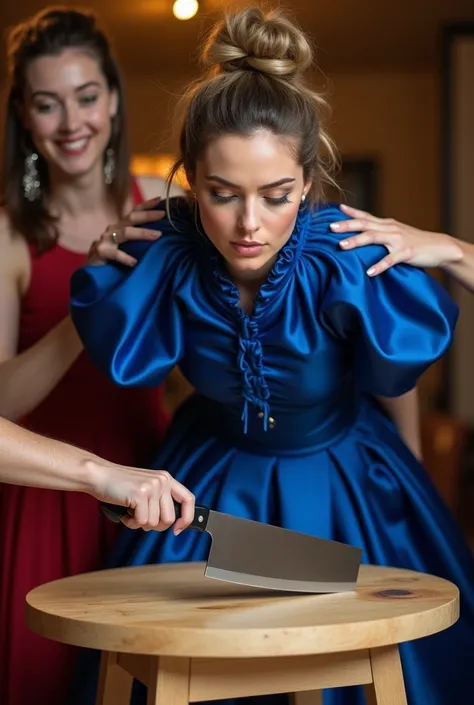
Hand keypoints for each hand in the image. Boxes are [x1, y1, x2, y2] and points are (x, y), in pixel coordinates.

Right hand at [88, 197, 164, 267]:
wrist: (89, 274)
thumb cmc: (111, 260)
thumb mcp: (125, 247)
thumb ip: (137, 241)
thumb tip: (160, 237)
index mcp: (120, 228)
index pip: (134, 213)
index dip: (146, 205)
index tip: (160, 199)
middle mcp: (113, 230)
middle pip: (131, 218)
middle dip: (147, 215)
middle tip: (163, 214)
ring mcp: (105, 240)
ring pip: (125, 233)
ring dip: (142, 233)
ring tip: (157, 235)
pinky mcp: (100, 252)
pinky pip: (115, 254)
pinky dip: (125, 258)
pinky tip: (134, 262)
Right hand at [90, 461, 194, 533]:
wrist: (99, 475)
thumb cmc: (120, 486)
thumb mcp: (146, 488)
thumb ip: (159, 500)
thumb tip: (172, 523)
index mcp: (166, 479)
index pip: (188, 499)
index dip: (186, 518)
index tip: (178, 529)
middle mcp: (162, 481)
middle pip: (169, 519)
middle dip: (154, 525)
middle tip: (140, 518)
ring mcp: (152, 487)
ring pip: (154, 523)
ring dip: (140, 523)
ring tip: (130, 511)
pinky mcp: (141, 494)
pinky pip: (142, 522)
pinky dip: (131, 522)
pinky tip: (125, 512)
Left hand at [331, 204, 462, 275]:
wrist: (439, 247)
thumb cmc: (414, 242)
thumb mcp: (395, 233)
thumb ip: (380, 233)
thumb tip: (362, 235)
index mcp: (386, 224)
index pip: (365, 216)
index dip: (351, 213)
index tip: (336, 209)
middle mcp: (390, 229)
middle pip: (365, 225)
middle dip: (347, 225)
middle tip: (331, 227)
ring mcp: (398, 240)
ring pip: (374, 238)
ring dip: (357, 241)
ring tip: (342, 246)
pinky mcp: (406, 252)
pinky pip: (391, 259)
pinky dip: (379, 265)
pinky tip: (369, 272)